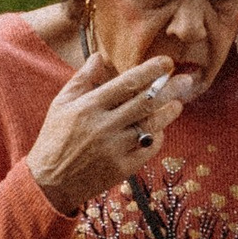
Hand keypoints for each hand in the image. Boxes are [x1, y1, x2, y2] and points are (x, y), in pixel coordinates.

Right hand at [26, 49, 185, 212]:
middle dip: (169, 88)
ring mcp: (115, 149)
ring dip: (169, 113)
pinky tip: (160, 129)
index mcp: (88, 107)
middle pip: (145, 103)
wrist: (50, 181)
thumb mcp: (60, 104)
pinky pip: (148, 149)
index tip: (167, 62)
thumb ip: (82, 79)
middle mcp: (104, 126)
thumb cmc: (55, 137)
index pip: (126, 83)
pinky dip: (157, 137)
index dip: (149, 71)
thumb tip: (99, 57)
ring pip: (151, 126)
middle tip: (187, 79)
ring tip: (178, 103)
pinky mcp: (122, 168)